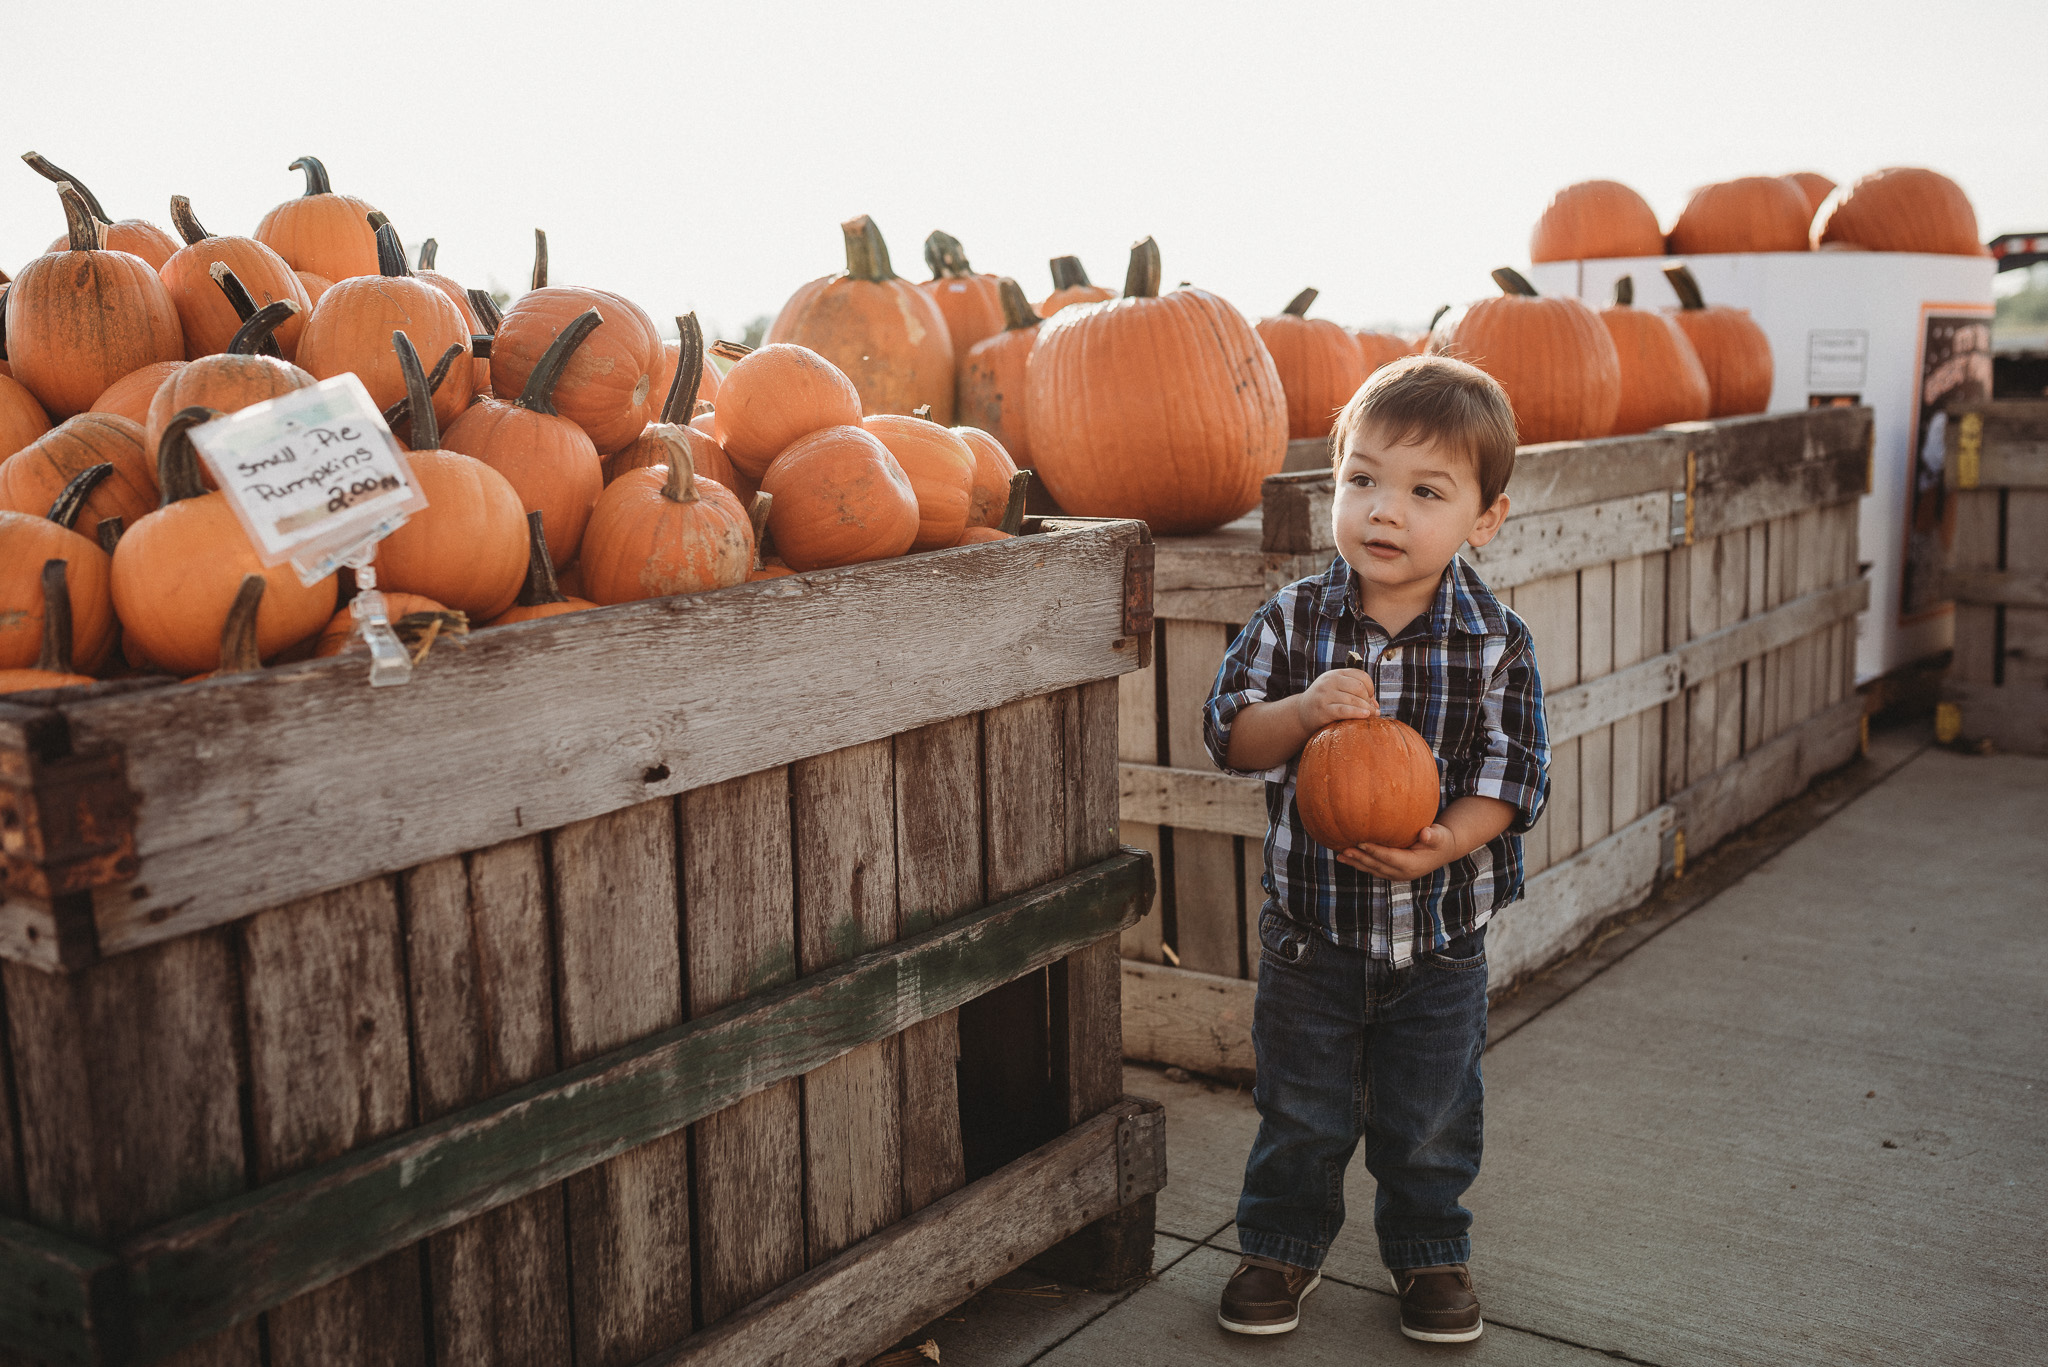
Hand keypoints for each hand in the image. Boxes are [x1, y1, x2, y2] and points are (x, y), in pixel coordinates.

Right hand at [1295, 668, 1377, 729]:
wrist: (1301, 713)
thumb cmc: (1323, 702)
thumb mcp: (1336, 690)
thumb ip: (1354, 693)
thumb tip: (1376, 706)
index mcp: (1335, 674)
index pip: (1361, 675)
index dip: (1371, 687)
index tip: (1370, 699)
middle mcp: (1330, 681)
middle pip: (1359, 687)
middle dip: (1368, 699)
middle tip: (1372, 710)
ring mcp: (1325, 695)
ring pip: (1353, 699)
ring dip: (1366, 709)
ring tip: (1372, 716)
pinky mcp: (1323, 709)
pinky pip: (1344, 710)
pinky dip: (1357, 713)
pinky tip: (1364, 716)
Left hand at [1338, 823, 1459, 880]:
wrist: (1443, 850)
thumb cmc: (1440, 839)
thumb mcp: (1439, 836)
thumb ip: (1433, 836)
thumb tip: (1426, 834)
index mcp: (1412, 865)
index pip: (1389, 857)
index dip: (1374, 851)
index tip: (1360, 842)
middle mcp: (1402, 873)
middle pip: (1377, 865)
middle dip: (1359, 858)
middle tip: (1343, 850)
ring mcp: (1396, 875)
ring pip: (1372, 869)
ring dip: (1356, 863)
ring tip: (1339, 855)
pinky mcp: (1391, 872)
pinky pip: (1373, 868)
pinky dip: (1360, 863)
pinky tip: (1347, 857)